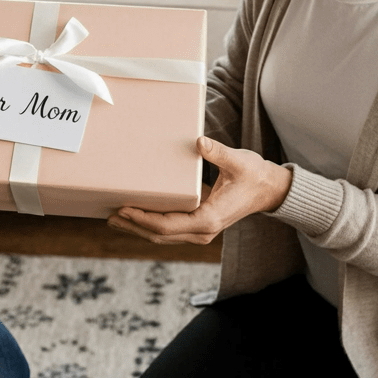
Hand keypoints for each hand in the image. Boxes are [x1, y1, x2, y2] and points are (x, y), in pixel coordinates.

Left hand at [107, 136, 292, 244]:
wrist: (269, 190)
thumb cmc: (254, 175)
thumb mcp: (238, 161)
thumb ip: (218, 153)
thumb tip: (200, 142)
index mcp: (209, 219)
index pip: (168, 224)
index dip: (143, 219)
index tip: (124, 208)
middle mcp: (203, 231)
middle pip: (160, 234)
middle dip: (134, 225)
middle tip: (109, 214)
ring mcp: (200, 232)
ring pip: (163, 235)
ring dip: (138, 228)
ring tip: (114, 218)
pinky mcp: (198, 225)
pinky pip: (169, 229)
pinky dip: (150, 224)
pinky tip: (135, 216)